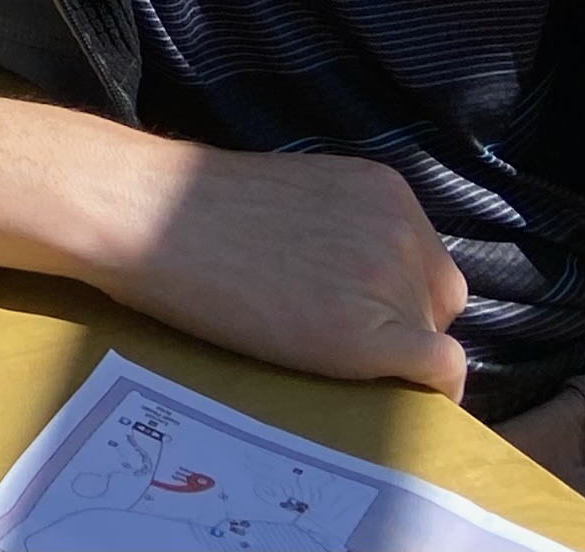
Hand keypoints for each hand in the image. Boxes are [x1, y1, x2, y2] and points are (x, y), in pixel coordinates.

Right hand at [0, 95, 468, 398]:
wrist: (144, 218)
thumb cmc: (192, 210)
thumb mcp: (293, 197)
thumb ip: (342, 228)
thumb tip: (351, 281)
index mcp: (385, 191)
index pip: (424, 261)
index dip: (395, 296)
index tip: (353, 316)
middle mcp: (402, 230)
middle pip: (438, 299)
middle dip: (401, 322)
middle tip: (335, 341)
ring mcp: (389, 280)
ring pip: (433, 338)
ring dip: (393, 355)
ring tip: (326, 362)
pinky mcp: (370, 335)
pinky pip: (440, 371)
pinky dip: (426, 390)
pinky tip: (380, 394)